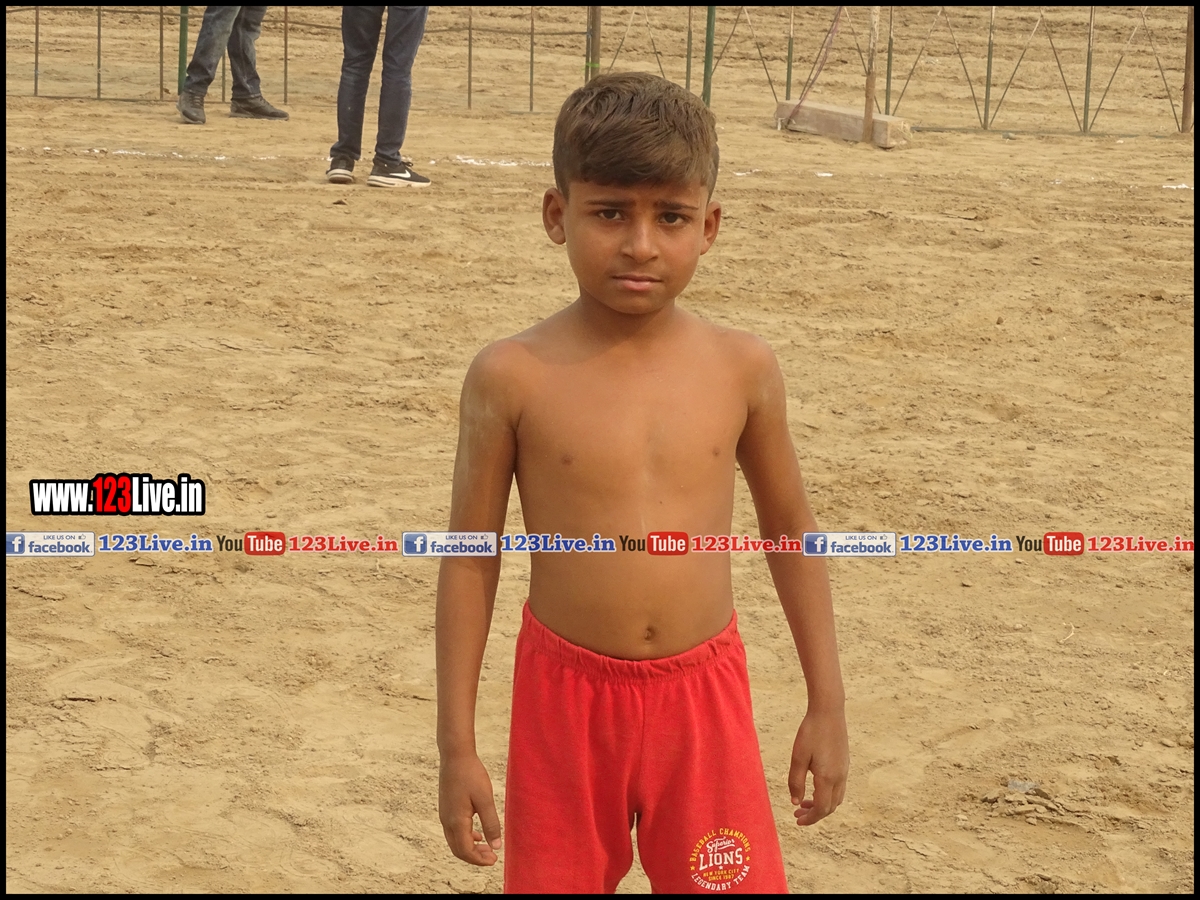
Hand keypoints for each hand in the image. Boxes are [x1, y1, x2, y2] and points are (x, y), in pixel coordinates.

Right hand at [439, 751, 502, 864]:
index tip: (495, 860)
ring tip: (487, 847)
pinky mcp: (446, 808)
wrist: (455, 756)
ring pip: (455, 841)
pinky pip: (453, 831)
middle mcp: (446, 821)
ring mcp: (444, 815)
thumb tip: (496, 846)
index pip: (465, 851)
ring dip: (470, 847)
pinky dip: (465, 837)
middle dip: (475, 857)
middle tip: (492, 857)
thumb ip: (491, 824)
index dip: (480, 860)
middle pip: (458, 849)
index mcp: (456, 821)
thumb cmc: (471, 775)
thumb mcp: (485, 800)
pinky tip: (478, 833)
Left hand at [788, 708, 848, 825]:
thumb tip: (796, 801)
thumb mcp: (798, 757)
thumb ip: (796, 781)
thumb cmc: (810, 732)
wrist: (829, 711)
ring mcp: (844, 770)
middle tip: (797, 813)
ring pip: (836, 798)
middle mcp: (840, 777)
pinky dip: (827, 794)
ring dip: (821, 804)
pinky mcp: (844, 763)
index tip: (797, 820)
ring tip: (804, 801)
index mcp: (828, 778)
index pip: (822, 808)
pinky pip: (839, 787)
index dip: (810, 818)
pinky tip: (814, 786)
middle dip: (815, 814)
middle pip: (830, 806)